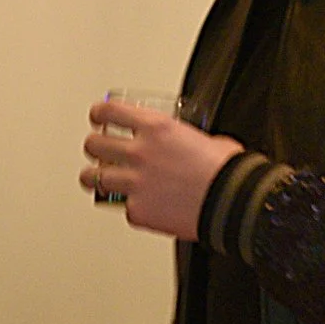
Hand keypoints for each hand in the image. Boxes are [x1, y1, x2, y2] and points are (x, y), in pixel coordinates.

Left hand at [80, 101, 241, 240]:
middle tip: (98, 150)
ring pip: (93, 178)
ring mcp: (134, 183)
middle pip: (93, 145)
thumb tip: (190, 145)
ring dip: (94, 177)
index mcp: (156, 128)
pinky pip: (123, 208)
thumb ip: (185, 139)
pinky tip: (139, 206)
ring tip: (98, 179)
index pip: (109, 112)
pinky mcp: (137, 211)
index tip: (97, 118)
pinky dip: (130, 207)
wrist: (232, 203)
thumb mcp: (206, 138)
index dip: (98, 114)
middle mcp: (139, 153)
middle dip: (94, 147)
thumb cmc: (226, 171)